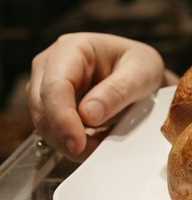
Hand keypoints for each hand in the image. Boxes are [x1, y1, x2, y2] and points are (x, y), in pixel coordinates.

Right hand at [27, 33, 164, 160]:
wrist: (140, 74)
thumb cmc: (140, 66)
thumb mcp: (142, 74)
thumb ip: (118, 92)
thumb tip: (88, 115)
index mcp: (73, 48)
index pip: (55, 86)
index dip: (62, 118)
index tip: (77, 144)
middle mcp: (50, 64)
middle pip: (42, 108)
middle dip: (66, 135)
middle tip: (95, 151)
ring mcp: (45, 85)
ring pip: (43, 123)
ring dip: (69, 141)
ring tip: (101, 145)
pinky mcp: (49, 105)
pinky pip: (52, 130)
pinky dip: (71, 142)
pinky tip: (94, 143)